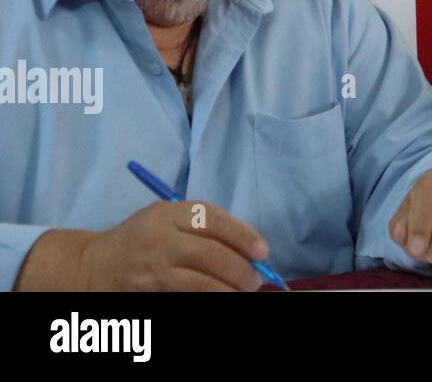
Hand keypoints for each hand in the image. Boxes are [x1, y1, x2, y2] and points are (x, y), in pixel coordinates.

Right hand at [17, 201, 268, 290]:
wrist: (91, 266)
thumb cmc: (140, 239)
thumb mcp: (165, 219)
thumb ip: (201, 226)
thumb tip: (247, 246)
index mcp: (167, 213)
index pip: (212, 220)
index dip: (242, 235)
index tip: (262, 251)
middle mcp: (158, 238)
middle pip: (210, 254)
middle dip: (240, 269)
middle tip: (255, 279)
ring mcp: (151, 268)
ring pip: (199, 282)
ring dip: (227, 289)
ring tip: (242, 291)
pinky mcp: (146, 291)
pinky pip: (185, 295)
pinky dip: (206, 296)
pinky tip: (220, 296)